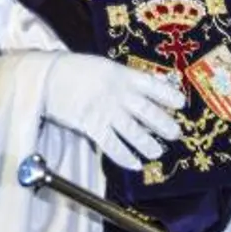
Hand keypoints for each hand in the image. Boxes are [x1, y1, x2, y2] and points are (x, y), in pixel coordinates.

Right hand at [38, 53, 182, 170]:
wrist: (49, 78)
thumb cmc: (79, 71)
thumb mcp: (107, 68)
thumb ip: (129, 79)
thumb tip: (155, 84)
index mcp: (123, 76)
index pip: (153, 86)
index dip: (168, 96)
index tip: (181, 104)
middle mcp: (119, 94)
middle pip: (148, 112)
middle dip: (164, 124)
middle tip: (176, 134)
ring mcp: (106, 111)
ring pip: (134, 132)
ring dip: (148, 144)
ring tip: (157, 151)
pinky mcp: (91, 126)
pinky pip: (112, 145)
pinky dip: (125, 157)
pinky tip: (135, 164)